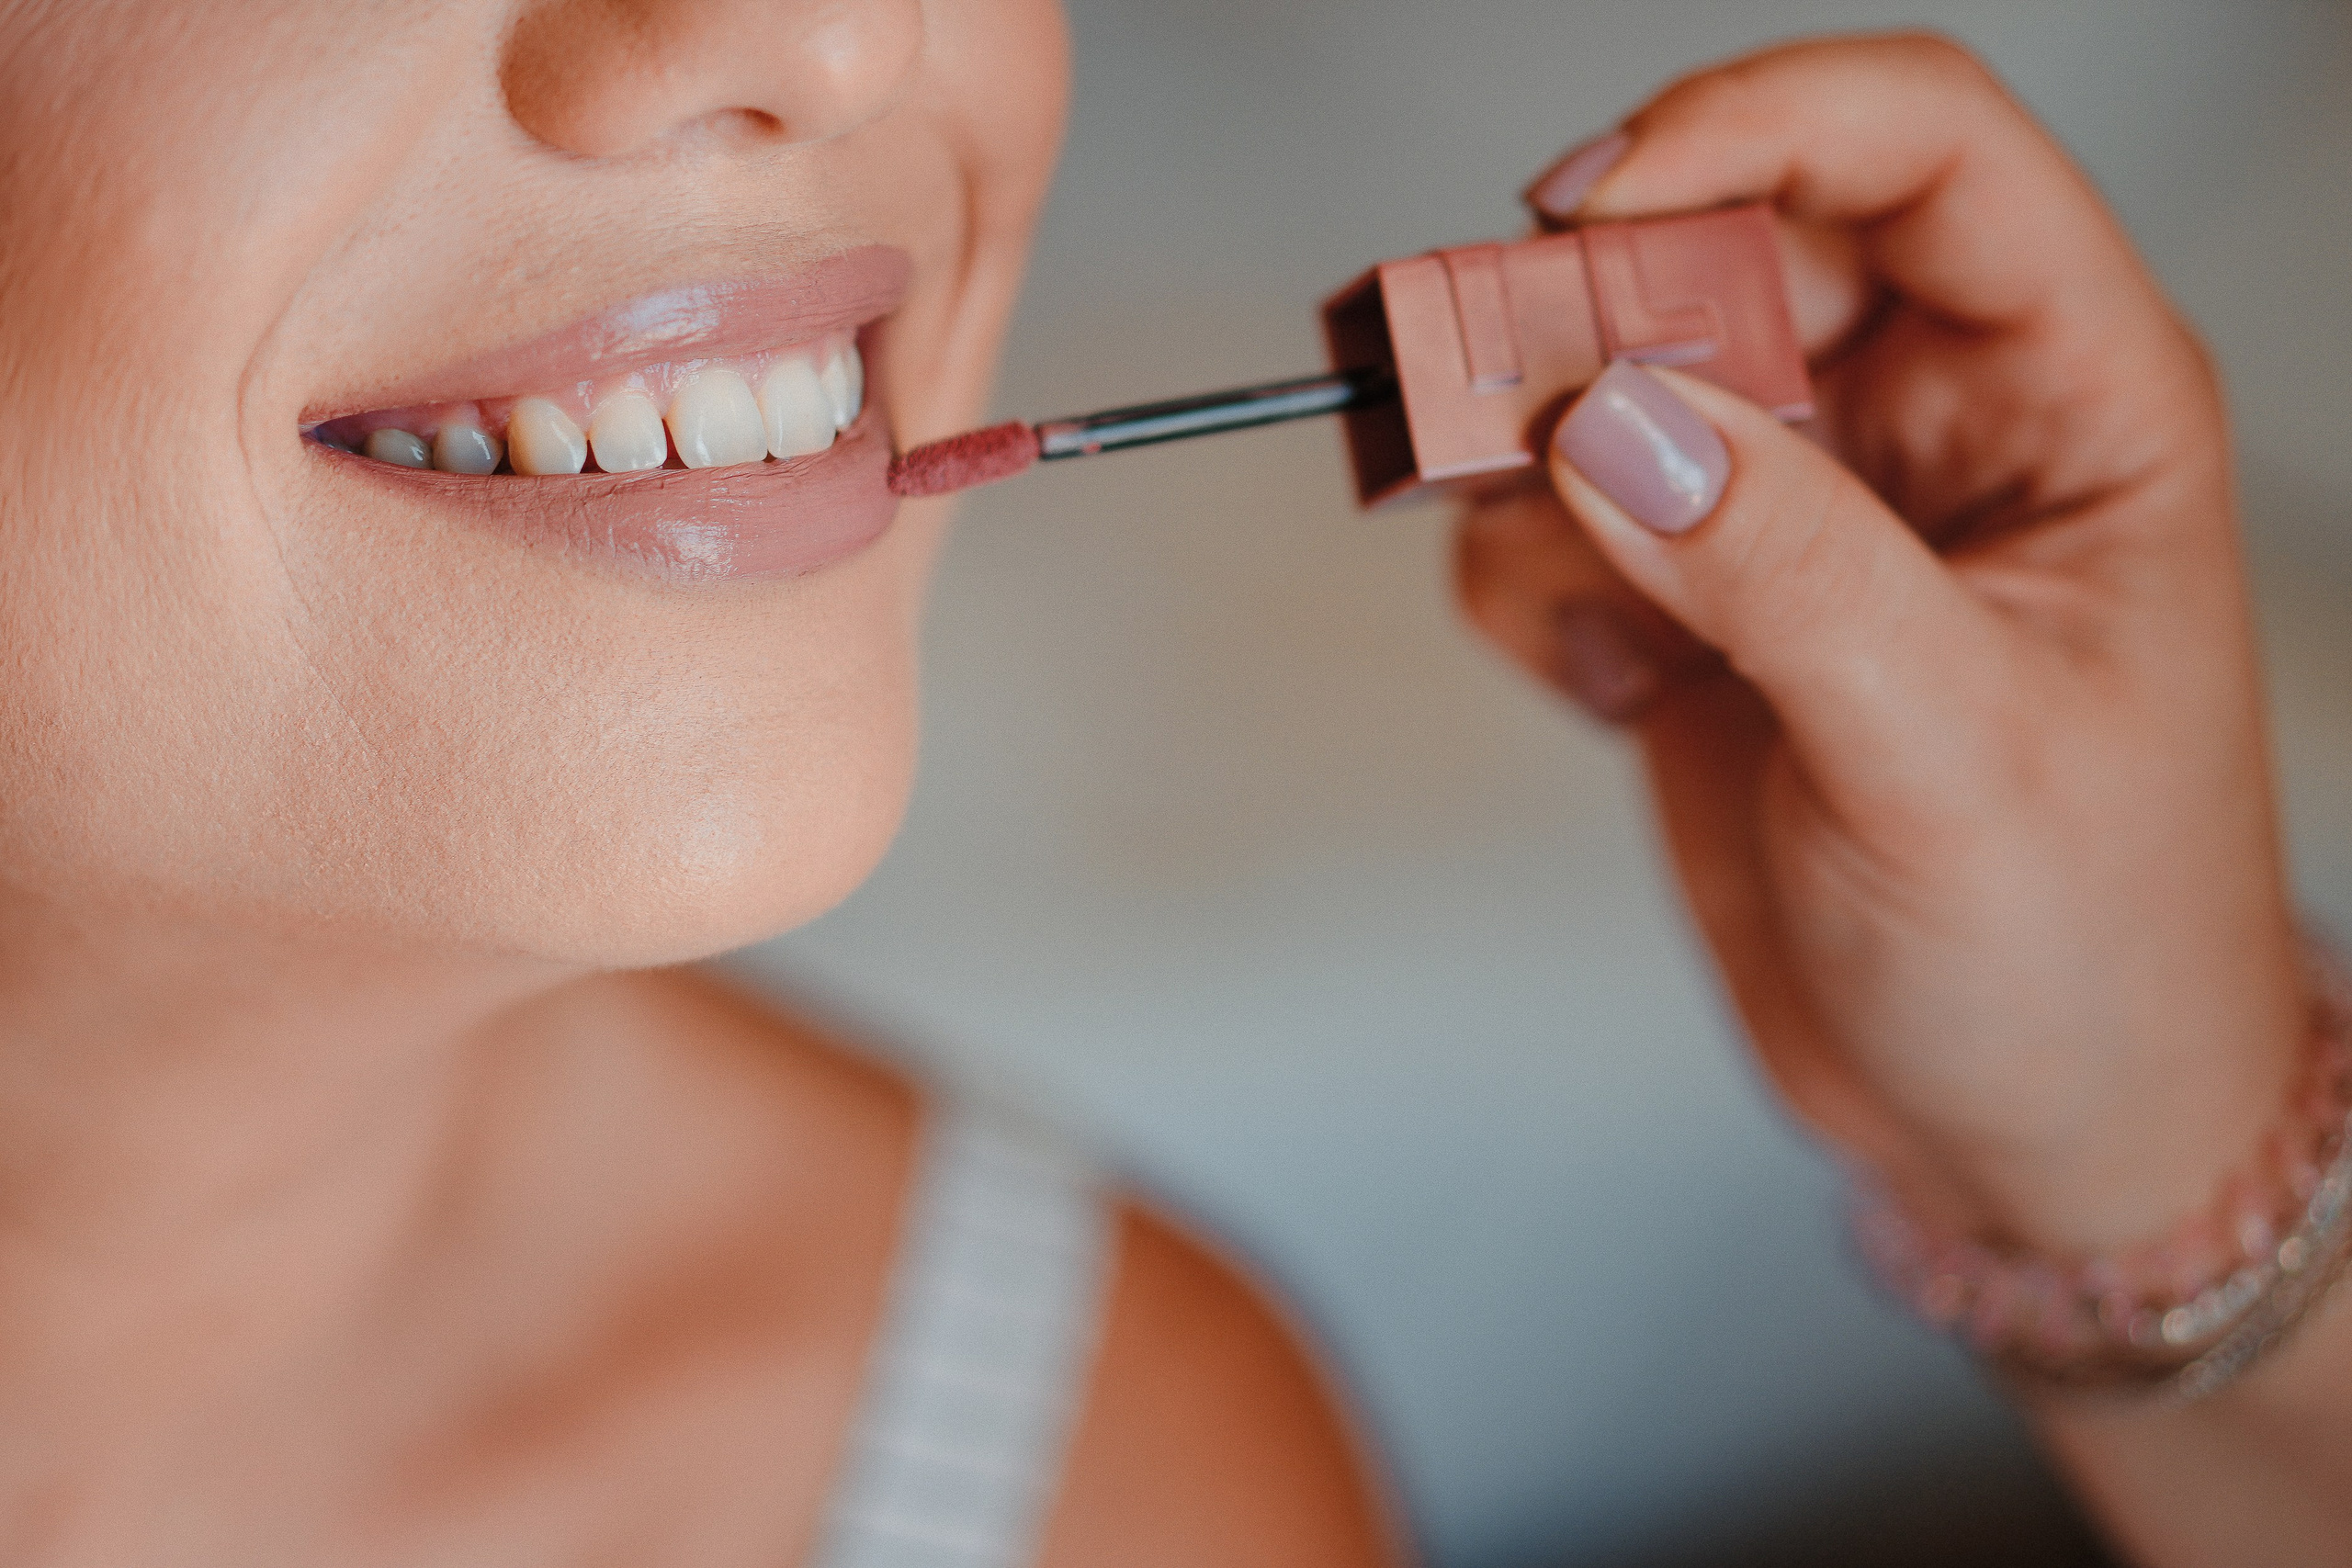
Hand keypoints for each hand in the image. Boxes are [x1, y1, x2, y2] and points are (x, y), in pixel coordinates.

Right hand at [1458, 34, 2306, 1255]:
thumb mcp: (1956, 759)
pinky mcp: (1693, 609)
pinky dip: (1529, 590)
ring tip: (1586, 612)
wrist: (2026, 1131)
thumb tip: (1613, 418)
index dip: (1754, 128)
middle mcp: (1924, 427)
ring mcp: (1796, 516)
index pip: (1921, 155)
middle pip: (1720, 249)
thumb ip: (1787, 571)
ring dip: (1534, 470)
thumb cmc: (2090, 954)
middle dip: (1587, 316)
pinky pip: (1548, 526)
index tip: (1593, 204)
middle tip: (1485, 408)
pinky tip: (1609, 690)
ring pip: (1603, 384)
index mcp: (2065, 399)